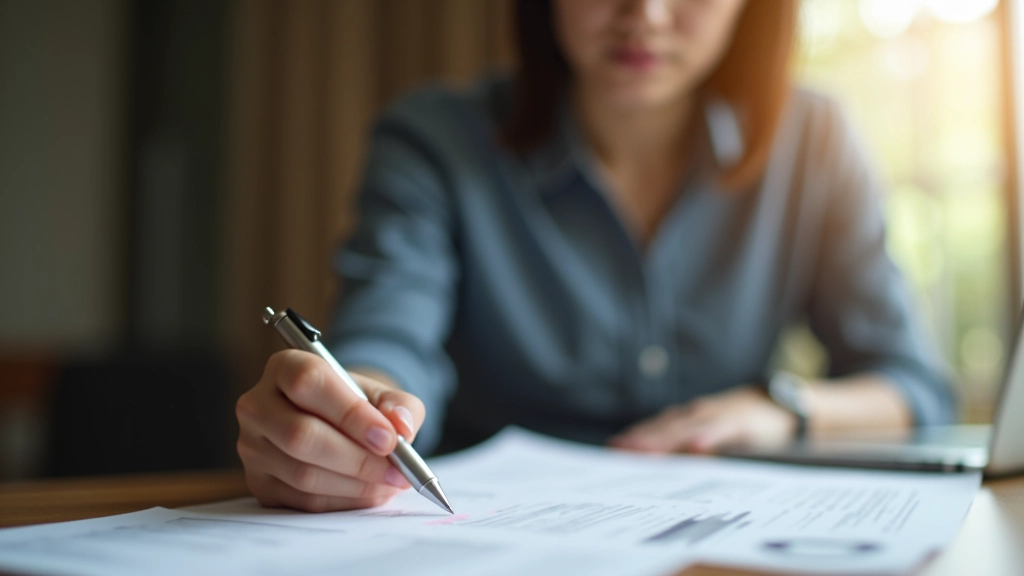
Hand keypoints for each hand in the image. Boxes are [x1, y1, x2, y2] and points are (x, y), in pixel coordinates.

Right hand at [236, 350, 425, 511]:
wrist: (334, 423)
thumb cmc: (355, 405)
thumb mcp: (382, 394)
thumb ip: (400, 405)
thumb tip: (401, 426)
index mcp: (284, 367)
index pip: (308, 383)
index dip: (351, 414)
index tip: (388, 438)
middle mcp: (258, 405)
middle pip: (301, 435)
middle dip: (357, 458)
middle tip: (396, 470)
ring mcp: (252, 446)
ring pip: (302, 473)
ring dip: (355, 484)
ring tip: (389, 482)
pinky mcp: (258, 482)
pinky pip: (303, 500)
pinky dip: (344, 501)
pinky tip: (369, 492)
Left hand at [608, 386, 796, 453]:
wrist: (776, 407)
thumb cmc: (736, 425)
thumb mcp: (707, 439)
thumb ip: (684, 450)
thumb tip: (658, 465)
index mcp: (686, 419)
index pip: (655, 429)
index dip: (634, 437)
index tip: (612, 448)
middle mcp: (695, 414)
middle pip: (664, 428)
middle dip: (640, 439)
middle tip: (618, 450)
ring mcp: (716, 415)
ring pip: (686, 427)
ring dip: (665, 438)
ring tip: (645, 450)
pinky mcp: (739, 421)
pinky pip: (721, 429)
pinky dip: (708, 436)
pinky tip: (697, 446)